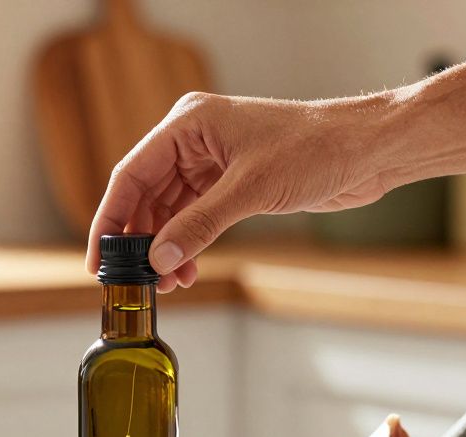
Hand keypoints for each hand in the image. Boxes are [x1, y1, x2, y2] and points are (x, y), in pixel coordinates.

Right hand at [86, 92, 391, 291]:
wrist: (366, 150)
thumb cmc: (316, 148)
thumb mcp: (250, 190)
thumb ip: (199, 226)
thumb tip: (159, 260)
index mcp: (187, 124)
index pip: (130, 174)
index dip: (110, 219)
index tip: (98, 258)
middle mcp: (193, 140)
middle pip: (145, 196)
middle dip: (140, 241)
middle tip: (136, 281)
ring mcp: (212, 162)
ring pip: (169, 211)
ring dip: (165, 248)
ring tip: (168, 283)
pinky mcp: (232, 183)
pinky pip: (194, 217)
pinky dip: (188, 244)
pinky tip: (188, 269)